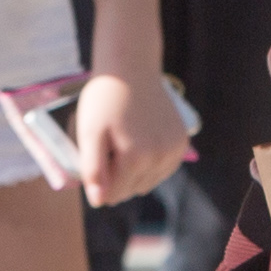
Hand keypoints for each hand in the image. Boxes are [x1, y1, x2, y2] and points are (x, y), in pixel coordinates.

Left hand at [71, 66, 188, 206]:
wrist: (131, 68)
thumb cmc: (105, 99)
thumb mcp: (89, 132)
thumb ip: (93, 170)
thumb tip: (99, 202)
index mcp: (135, 158)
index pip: (113, 195)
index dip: (98, 182)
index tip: (94, 159)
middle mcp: (160, 158)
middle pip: (131, 191)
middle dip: (116, 177)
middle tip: (108, 147)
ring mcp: (174, 151)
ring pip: (148, 183)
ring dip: (133, 173)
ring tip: (124, 143)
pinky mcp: (181, 142)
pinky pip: (163, 170)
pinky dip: (150, 164)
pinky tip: (140, 143)